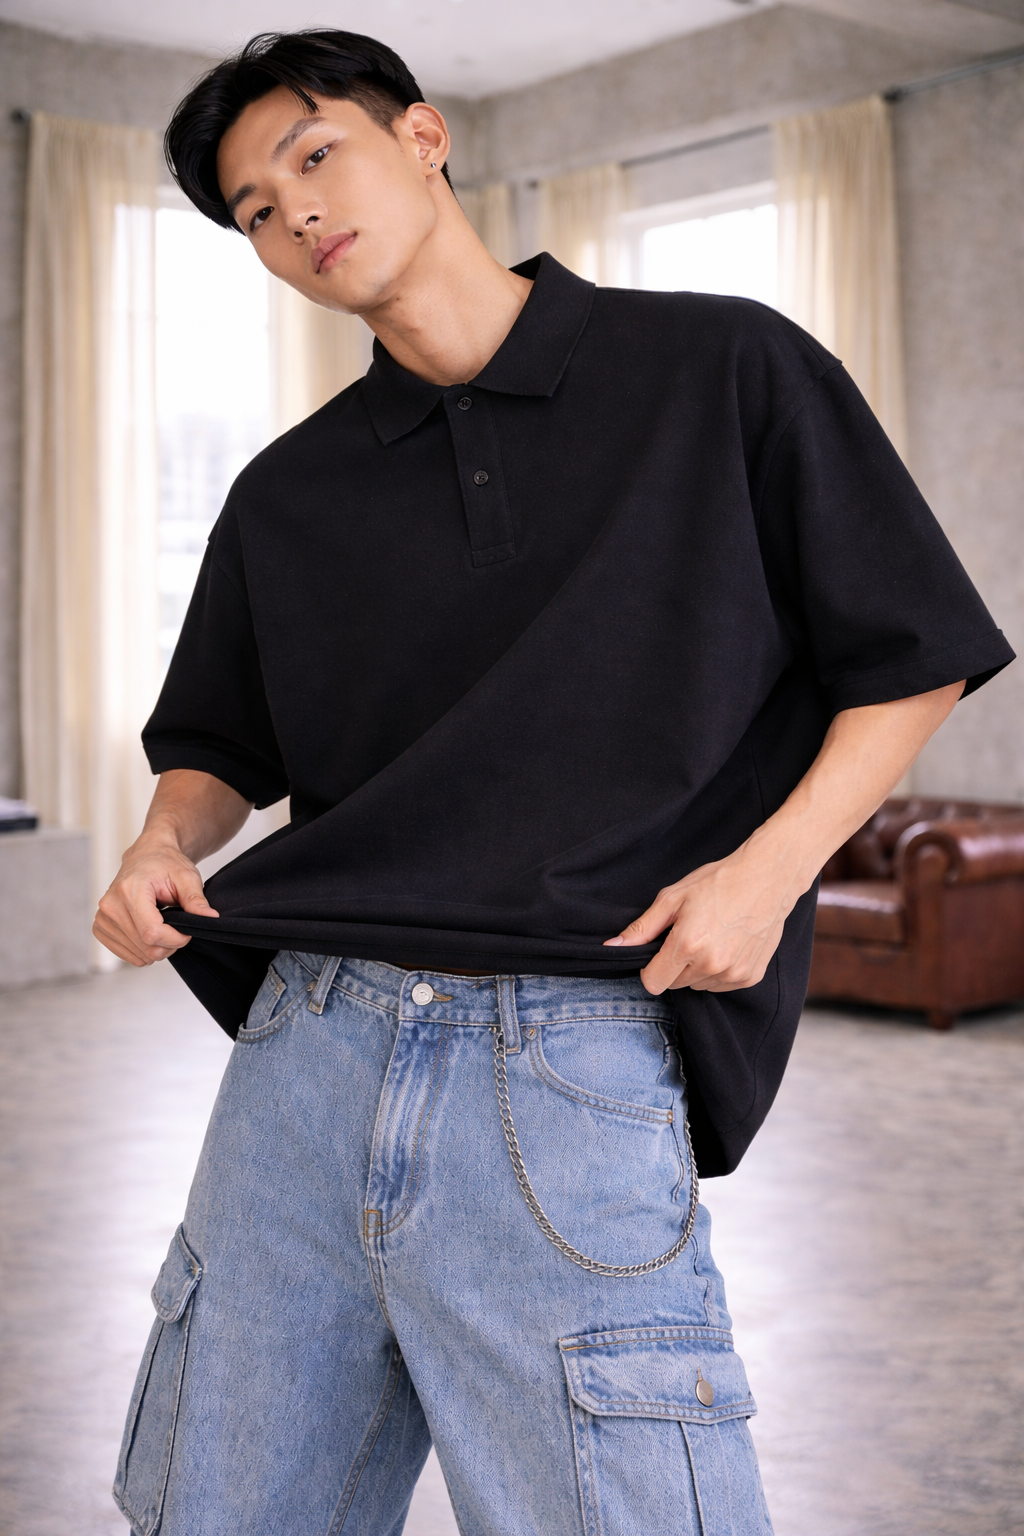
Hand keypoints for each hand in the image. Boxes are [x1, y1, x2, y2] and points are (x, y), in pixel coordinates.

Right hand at [93, 836, 218, 966]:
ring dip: (157, 947)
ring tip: (163, 924)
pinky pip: (128, 955)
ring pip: (138, 955)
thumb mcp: (187, 876)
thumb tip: (210, 918)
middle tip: (177, 926)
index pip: (152, 933)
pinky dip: (144, 950)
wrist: (146, 856)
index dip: (176, 939)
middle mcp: (110, 905)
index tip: (187, 930)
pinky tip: (149, 929)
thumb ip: (196, 899)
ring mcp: (102, 918)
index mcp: (129, 890)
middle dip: (169, 944)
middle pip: (146, 947)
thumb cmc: (166, 864)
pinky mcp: (100, 927)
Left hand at [604, 843, 793, 994]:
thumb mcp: (673, 898)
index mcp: (686, 945)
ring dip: (697, 968)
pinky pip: (720, 985)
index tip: (659, 950)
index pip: (652, 982)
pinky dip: (719, 970)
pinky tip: (727, 944)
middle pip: (675, 984)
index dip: (650, 967)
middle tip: (689, 934)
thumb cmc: (718, 882)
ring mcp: (732, 974)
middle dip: (674, 965)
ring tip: (712, 937)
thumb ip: (642, 928)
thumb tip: (612, 947)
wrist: (767, 878)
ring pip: (697, 985)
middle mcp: (710, 965)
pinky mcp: (749, 977)